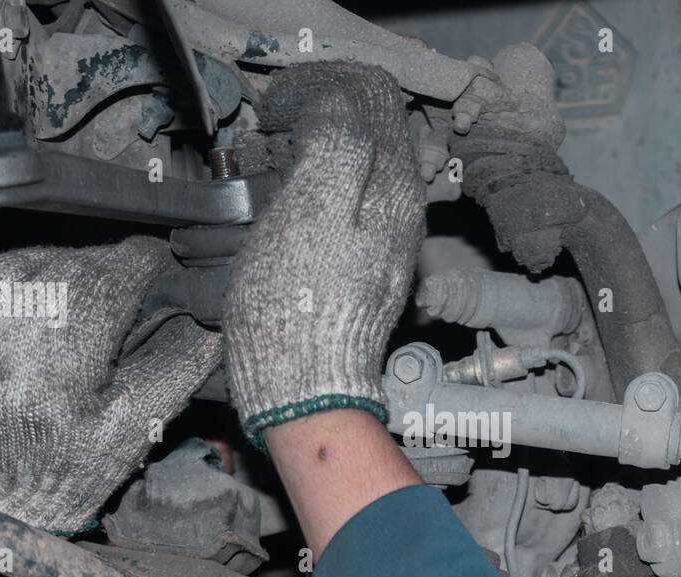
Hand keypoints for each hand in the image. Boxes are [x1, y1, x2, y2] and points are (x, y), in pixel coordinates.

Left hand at [0, 236, 220, 533]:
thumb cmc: (72, 465)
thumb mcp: (139, 424)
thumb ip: (180, 363)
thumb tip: (210, 310)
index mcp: (52, 374)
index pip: (106, 281)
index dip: (139, 264)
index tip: (153, 261)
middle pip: (58, 265)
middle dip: (92, 271)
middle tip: (108, 298)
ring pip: (10, 262)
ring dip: (43, 274)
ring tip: (60, 316)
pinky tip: (11, 321)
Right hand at [223, 62, 425, 450]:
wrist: (305, 385)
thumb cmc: (300, 304)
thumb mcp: (314, 206)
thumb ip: (335, 143)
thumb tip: (335, 106)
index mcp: (395, 187)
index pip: (373, 99)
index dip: (321, 87)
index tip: (277, 105)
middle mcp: (402, 210)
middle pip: (374, 128)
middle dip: (325, 109)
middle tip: (277, 118)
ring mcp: (387, 240)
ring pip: (362, 163)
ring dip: (322, 143)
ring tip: (278, 149)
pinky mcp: (366, 267)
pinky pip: (349, 200)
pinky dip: (319, 182)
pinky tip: (291, 194)